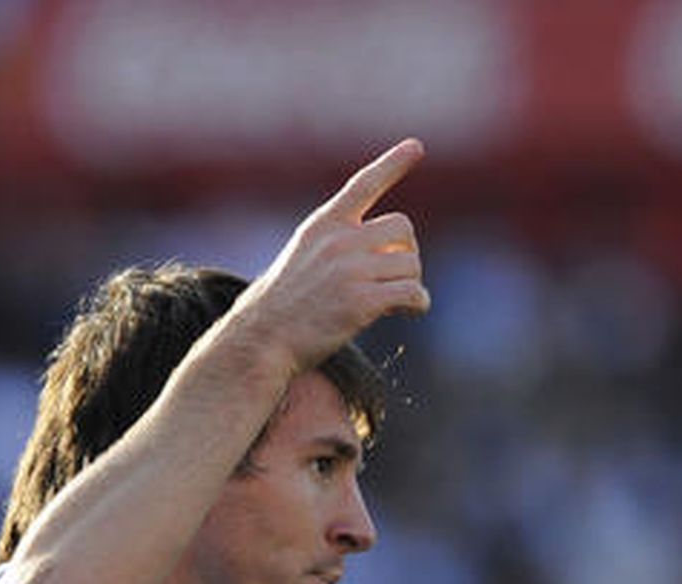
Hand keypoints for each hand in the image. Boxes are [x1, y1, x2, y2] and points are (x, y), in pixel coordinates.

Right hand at [218, 138, 430, 382]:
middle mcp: (338, 241)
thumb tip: (388, 254)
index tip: (416, 146)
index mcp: (323, 225)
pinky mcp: (361, 302)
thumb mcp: (303, 258)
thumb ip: (339, 247)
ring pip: (412, 263)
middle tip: (398, 275)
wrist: (262, 339)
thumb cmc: (284, 307)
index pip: (363, 184)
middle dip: (408, 252)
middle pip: (403, 228)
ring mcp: (349, 270)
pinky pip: (412, 292)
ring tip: (401, 299)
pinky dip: (419, 302)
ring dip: (414, 281)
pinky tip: (411, 309)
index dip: (392, 164)